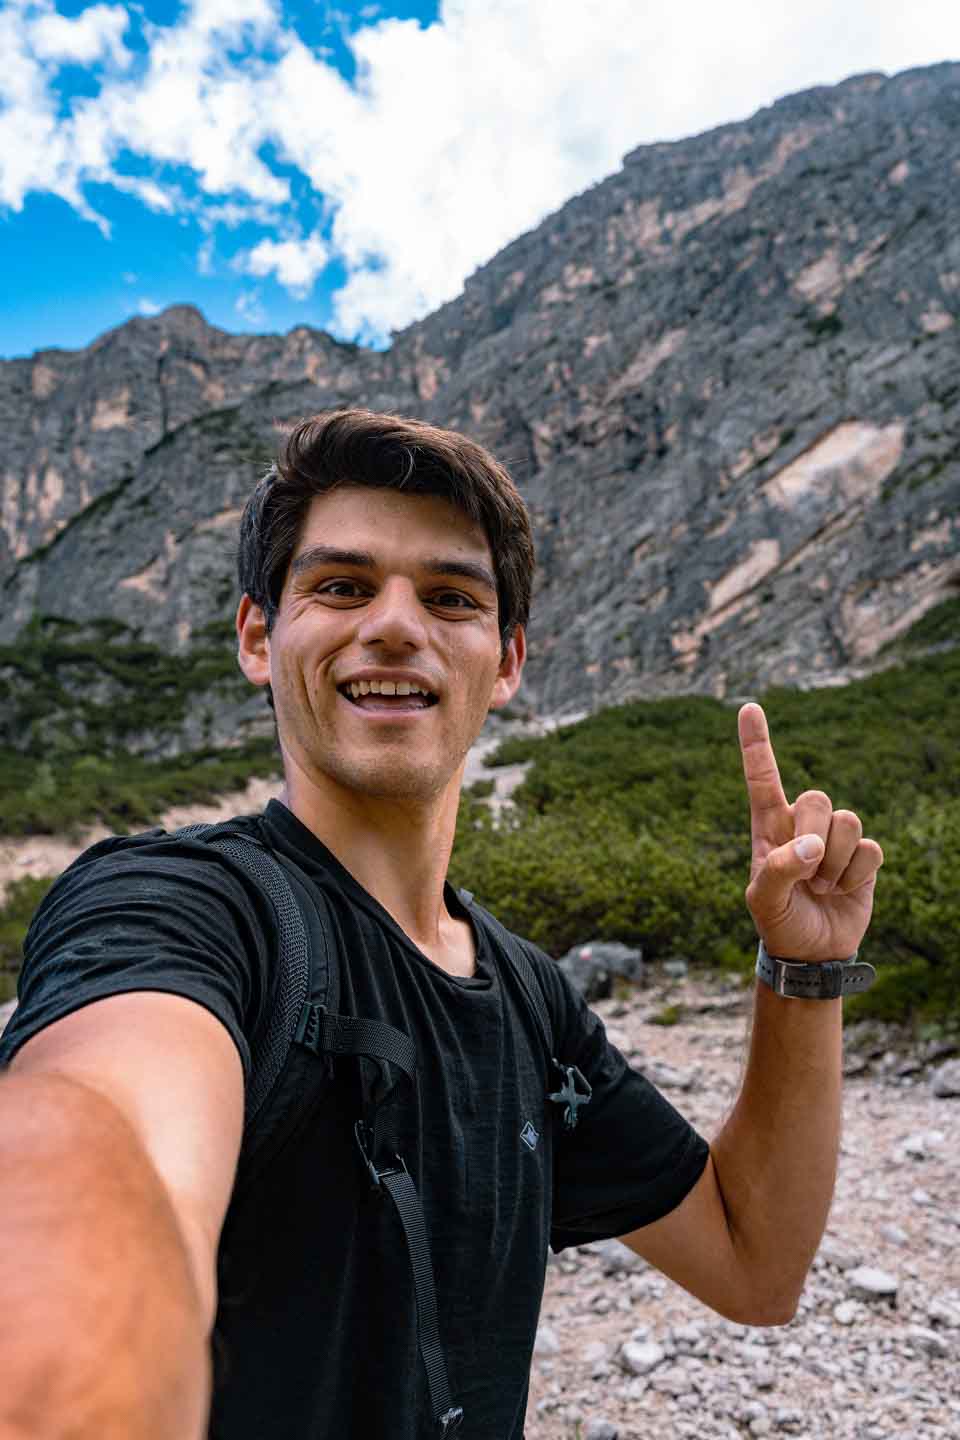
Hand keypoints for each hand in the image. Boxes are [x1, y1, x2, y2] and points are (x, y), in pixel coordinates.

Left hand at [738, 703, 882, 961]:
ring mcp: (834, 838)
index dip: (756, 743)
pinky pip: (870, 848)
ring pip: (847, 821)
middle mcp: (802, 825)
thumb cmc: (779, 921)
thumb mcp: (763, 900)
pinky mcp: (863, 856)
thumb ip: (777, 870)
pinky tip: (843, 890)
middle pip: (817, 798)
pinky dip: (856, 875)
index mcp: (768, 827)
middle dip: (813, 837)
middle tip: (806, 875)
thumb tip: (809, 847)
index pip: (762, 779)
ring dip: (835, 863)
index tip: (748, 707)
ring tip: (821, 887)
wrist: (812, 952)